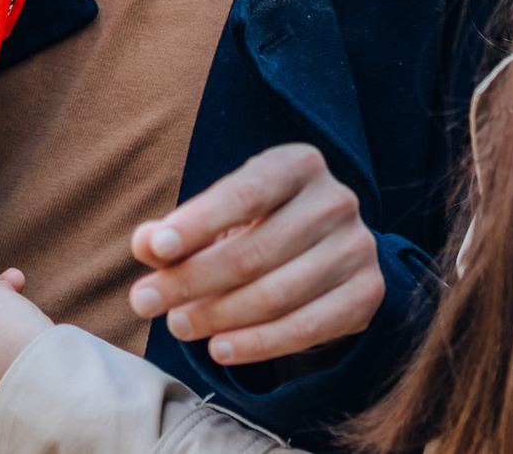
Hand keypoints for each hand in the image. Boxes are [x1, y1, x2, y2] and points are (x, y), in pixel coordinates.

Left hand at [126, 144, 382, 367]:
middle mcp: (336, 200)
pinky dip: (258, 344)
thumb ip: (178, 232)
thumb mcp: (220, 220)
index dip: (197, 223)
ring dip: (219, 315)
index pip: (244, 193)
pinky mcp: (367, 294)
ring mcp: (357, 248)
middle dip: (192, 280)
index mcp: (299, 165)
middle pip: (254, 250)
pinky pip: (306, 327)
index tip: (154, 251)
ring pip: (277, 294)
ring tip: (178, 326)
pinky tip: (220, 348)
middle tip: (145, 302)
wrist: (330, 256)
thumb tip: (144, 244)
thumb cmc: (260, 229)